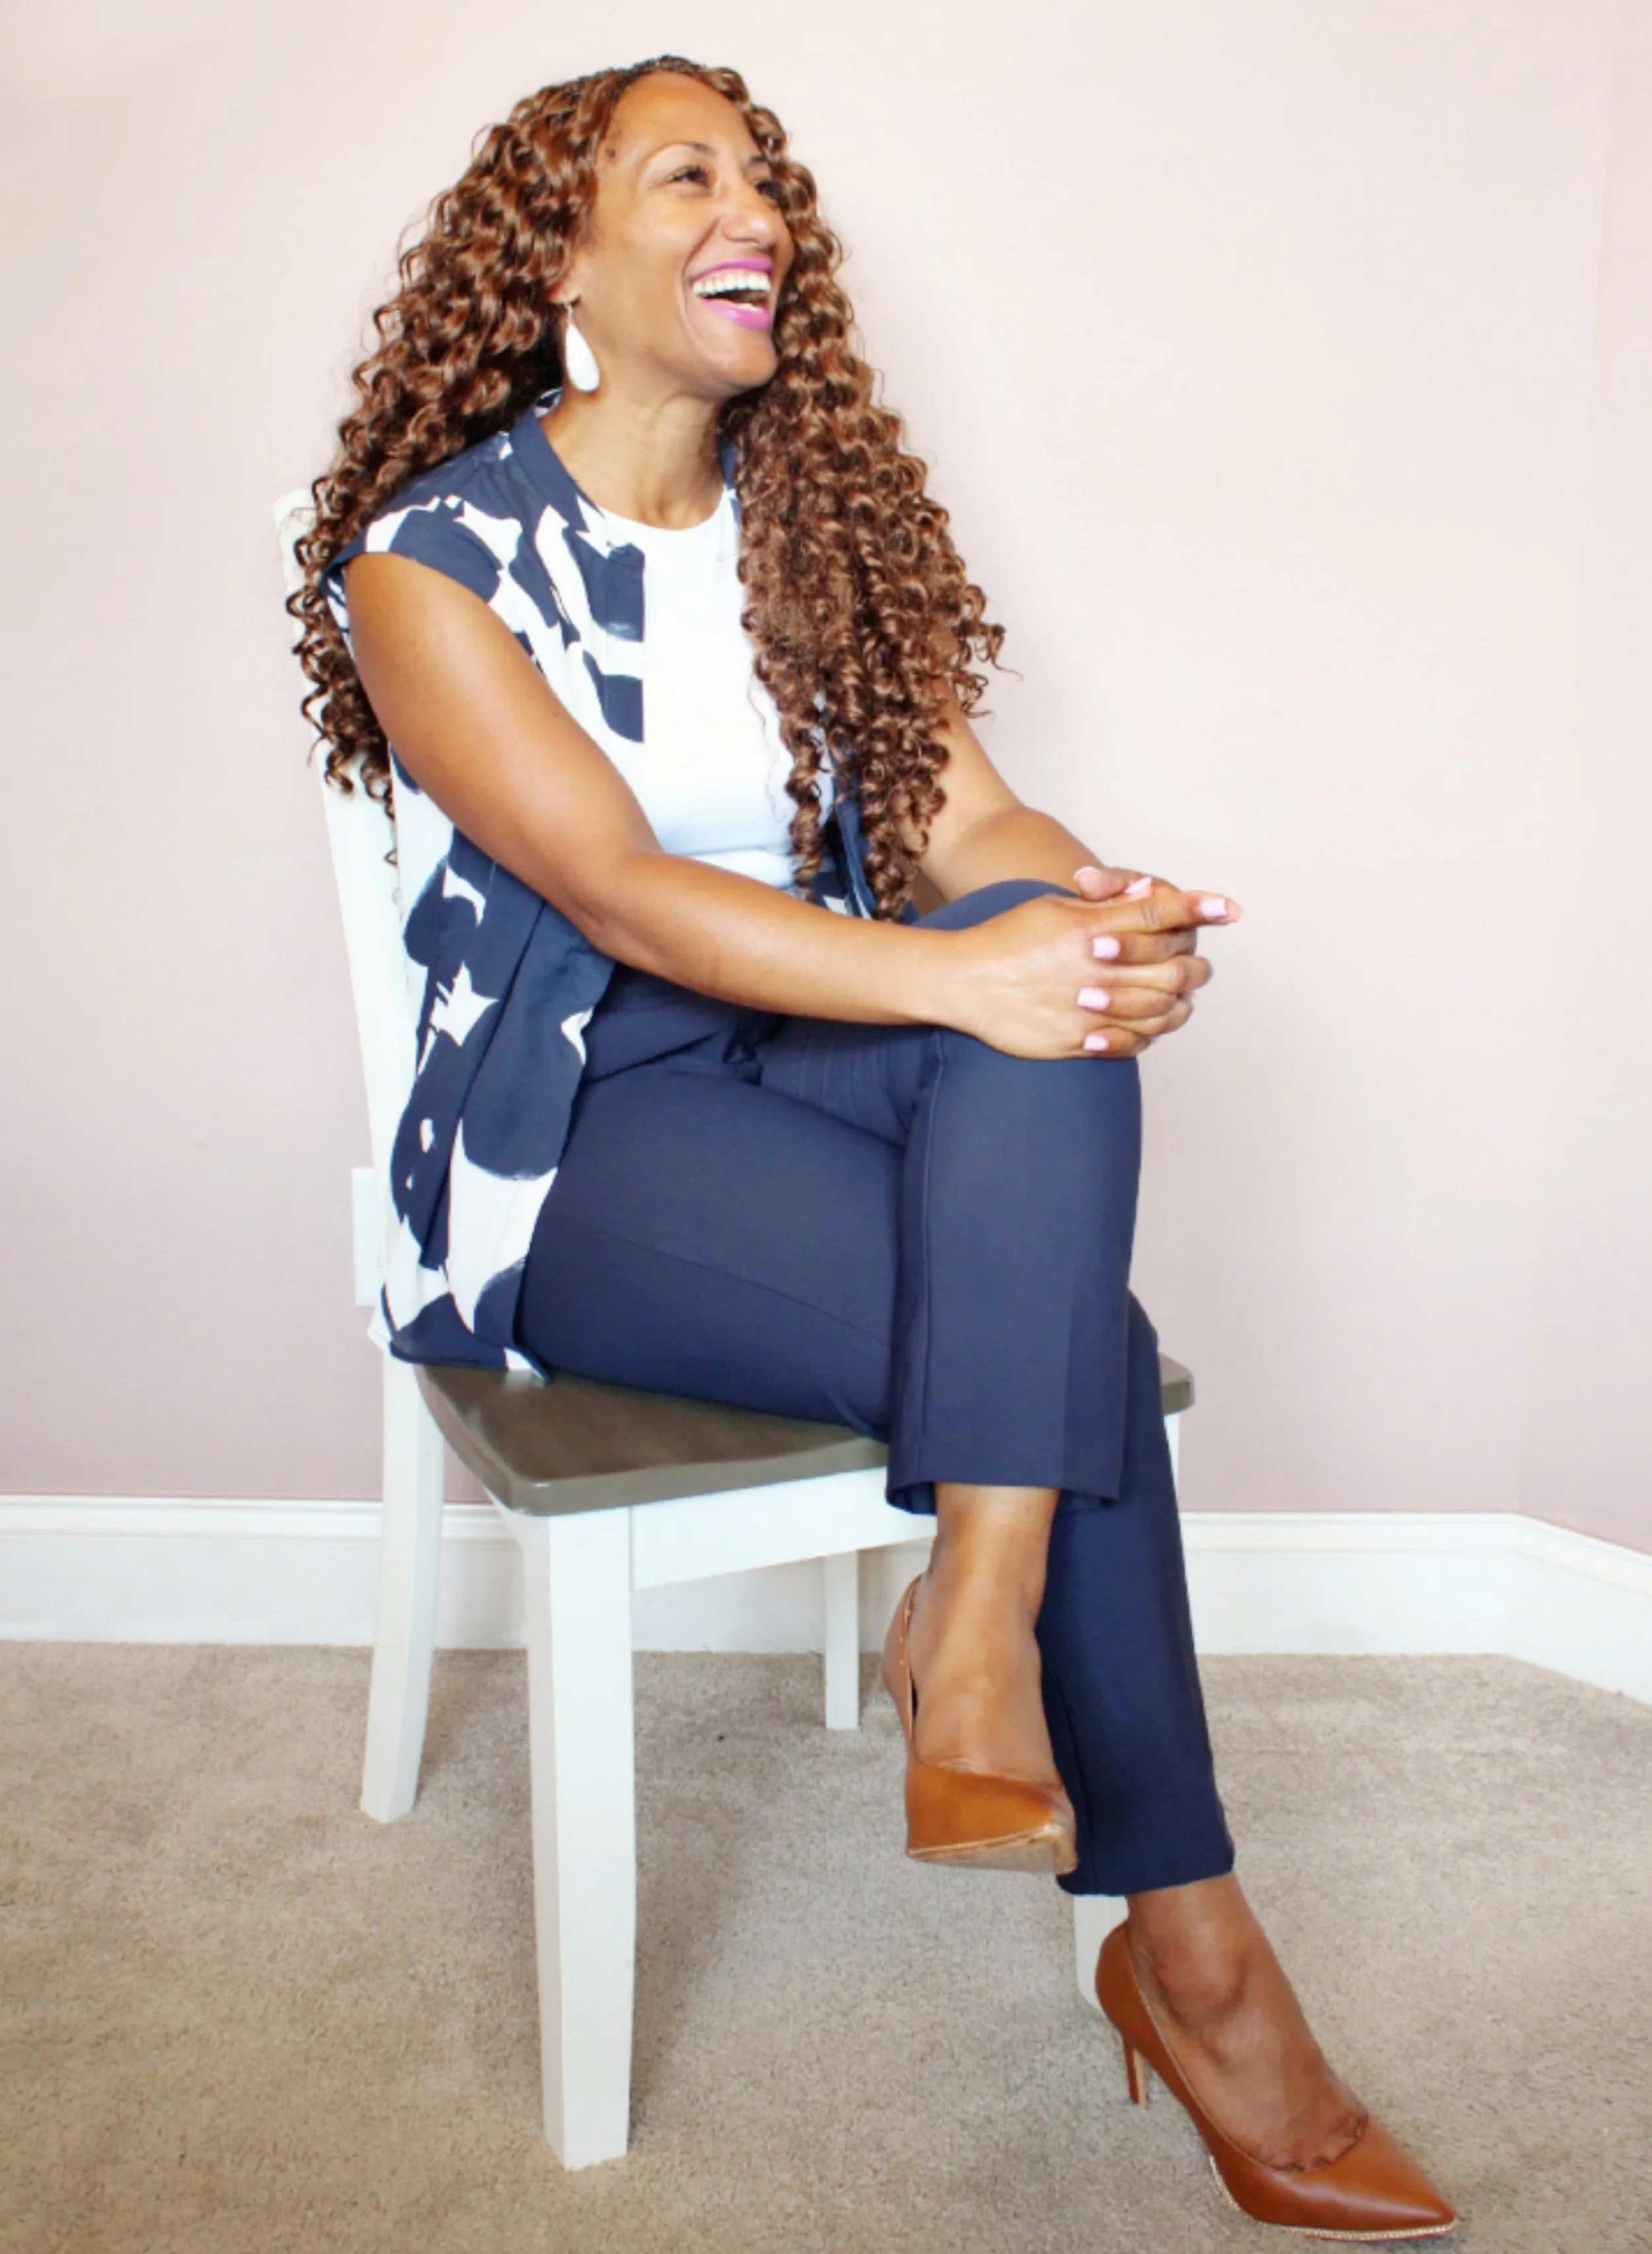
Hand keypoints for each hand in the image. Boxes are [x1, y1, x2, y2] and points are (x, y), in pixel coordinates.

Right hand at [943, 880, 1239, 1059]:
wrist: (962, 983)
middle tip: (1193, 961)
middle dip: (1192, 962)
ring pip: (1160, 1010)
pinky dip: (1147, 1034)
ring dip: (1174, 1001)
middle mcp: (1095, 968)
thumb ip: (1105, 904)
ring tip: (1174, 995)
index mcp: (1090, 928)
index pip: (1159, 914)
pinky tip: (1145, 1024)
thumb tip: (1147, 892)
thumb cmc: (1007, 938)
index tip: (1229, 909)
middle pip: (1172, 967)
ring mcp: (1088, 1009)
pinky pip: (1132, 1043)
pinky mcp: (1077, 1041)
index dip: (1199, 908)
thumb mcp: (1055, 907)